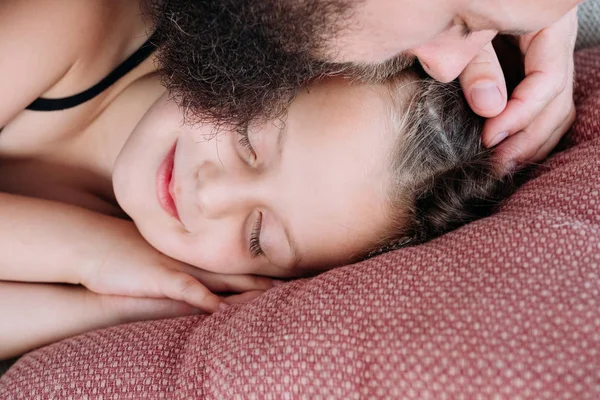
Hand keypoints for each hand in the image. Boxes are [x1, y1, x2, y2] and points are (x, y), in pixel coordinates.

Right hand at [79, 220, 277, 313]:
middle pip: (241, 272)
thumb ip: (189, 267)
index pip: (240, 264)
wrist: (95, 246)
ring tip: (278, 297)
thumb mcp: (165, 258)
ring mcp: (180, 268)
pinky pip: (188, 290)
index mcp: (199, 258)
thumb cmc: (130, 254)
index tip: (294, 276)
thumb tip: (207, 281)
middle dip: (270, 281)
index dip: (267, 271)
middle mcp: (196, 262)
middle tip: (303, 285)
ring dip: (249, 290)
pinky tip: (222, 309)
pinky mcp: (160, 278)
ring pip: (223, 280)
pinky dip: (206, 300)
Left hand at [460, 8, 577, 169]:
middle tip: (497, 164)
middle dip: (528, 137)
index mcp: (548, 24)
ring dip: (532, 141)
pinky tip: (509, 150)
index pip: (548, 80)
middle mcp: (556, 42)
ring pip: (557, 108)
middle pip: (557, 100)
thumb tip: (490, 107)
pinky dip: (530, 131)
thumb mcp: (465, 29)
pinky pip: (545, 107)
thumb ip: (476, 63)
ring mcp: (548, 58)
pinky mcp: (533, 70)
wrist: (449, 3)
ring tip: (504, 165)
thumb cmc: (456, 7)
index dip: (520, 115)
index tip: (489, 139)